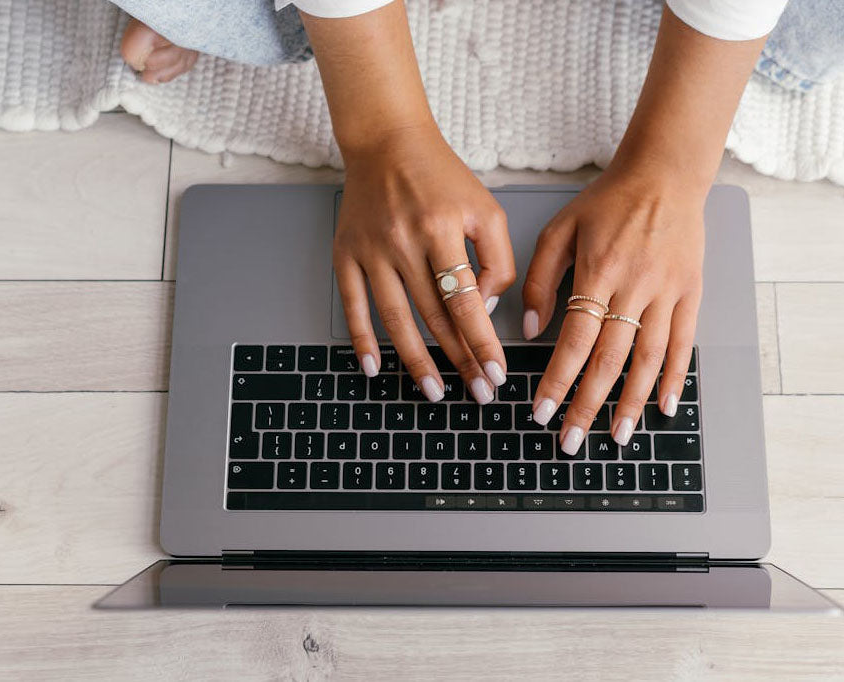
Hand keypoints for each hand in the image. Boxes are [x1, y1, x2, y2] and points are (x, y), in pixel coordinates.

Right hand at [333, 125, 514, 402]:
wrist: (387, 142)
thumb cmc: (441, 177)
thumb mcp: (485, 208)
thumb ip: (498, 258)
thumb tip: (485, 307)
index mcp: (441, 229)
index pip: (465, 301)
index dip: (481, 342)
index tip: (495, 374)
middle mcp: (403, 241)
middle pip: (434, 316)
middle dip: (458, 359)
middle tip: (476, 391)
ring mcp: (370, 250)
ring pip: (395, 319)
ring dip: (415, 360)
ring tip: (433, 391)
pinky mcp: (345, 253)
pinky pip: (353, 304)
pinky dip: (362, 339)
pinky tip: (374, 367)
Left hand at [522, 164, 704, 452]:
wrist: (665, 174)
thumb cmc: (607, 200)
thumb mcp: (559, 229)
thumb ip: (539, 278)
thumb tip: (528, 329)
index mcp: (598, 270)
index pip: (574, 339)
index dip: (557, 380)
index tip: (541, 411)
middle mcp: (635, 285)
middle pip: (609, 358)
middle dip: (587, 405)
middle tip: (570, 441)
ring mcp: (667, 291)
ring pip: (648, 358)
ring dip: (631, 402)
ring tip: (616, 436)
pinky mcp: (690, 292)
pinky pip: (684, 343)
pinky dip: (675, 378)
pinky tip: (665, 407)